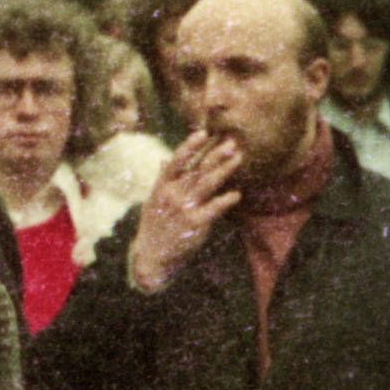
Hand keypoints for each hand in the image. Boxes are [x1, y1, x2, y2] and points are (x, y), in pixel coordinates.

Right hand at [128, 130, 240, 297]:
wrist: (151, 257)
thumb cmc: (154, 227)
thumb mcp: (153, 201)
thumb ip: (162, 179)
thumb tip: (164, 160)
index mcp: (161, 187)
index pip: (176, 161)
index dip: (189, 147)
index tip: (203, 133)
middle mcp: (171, 194)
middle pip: (196, 169)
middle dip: (214, 154)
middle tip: (231, 142)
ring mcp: (183, 208)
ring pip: (206, 183)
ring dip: (224, 170)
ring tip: (238, 158)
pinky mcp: (194, 223)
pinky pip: (213, 208)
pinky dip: (225, 200)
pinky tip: (236, 194)